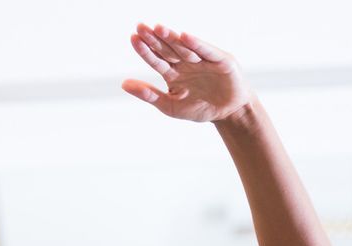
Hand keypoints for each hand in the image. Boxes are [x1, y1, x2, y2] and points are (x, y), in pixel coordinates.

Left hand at [122, 24, 252, 123]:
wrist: (228, 113)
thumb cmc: (199, 108)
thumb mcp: (169, 105)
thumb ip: (148, 95)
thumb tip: (123, 84)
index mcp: (173, 73)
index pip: (156, 59)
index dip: (145, 50)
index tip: (133, 38)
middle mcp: (186, 63)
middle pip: (167, 49)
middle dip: (154, 38)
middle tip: (140, 26)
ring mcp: (203, 60)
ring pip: (184, 48)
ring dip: (171, 38)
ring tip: (158, 28)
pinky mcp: (220, 60)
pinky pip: (206, 51)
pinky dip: (196, 44)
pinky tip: (184, 37)